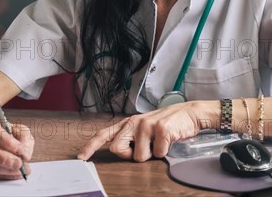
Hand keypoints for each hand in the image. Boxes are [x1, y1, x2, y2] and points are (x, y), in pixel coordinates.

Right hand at [0, 115, 33, 179]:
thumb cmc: (4, 130)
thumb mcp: (17, 128)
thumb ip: (23, 138)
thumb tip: (25, 154)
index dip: (7, 142)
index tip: (20, 150)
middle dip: (4, 159)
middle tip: (19, 163)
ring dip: (4, 170)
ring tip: (19, 170)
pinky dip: (2, 175)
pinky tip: (13, 173)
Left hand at [77, 101, 214, 161]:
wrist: (189, 113)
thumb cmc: (166, 124)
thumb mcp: (144, 129)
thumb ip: (130, 138)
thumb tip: (119, 152)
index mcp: (127, 123)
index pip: (104, 134)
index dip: (91, 146)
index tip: (81, 157)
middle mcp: (133, 122)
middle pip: (117, 149)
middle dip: (130, 156)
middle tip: (144, 148)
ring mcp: (146, 125)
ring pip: (139, 156)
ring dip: (151, 155)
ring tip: (159, 142)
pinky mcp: (160, 129)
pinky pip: (157, 154)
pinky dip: (164, 152)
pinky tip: (169, 141)